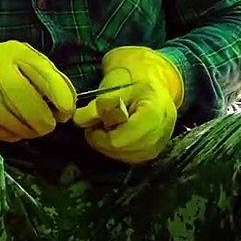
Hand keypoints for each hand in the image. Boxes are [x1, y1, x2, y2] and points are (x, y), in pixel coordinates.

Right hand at [0, 40, 76, 141]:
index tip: (66, 111)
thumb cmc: (9, 67)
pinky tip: (17, 132)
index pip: (40, 71)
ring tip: (34, 130)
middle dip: (40, 117)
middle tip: (49, 126)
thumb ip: (52, 80)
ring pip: (4, 114)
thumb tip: (68, 110)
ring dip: (25, 129)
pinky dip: (8, 134)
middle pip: (20, 94)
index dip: (58, 93)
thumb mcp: (31, 63)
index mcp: (16, 52)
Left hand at [73, 47, 183, 163]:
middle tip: (96, 127)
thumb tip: (79, 120)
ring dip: (109, 146)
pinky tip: (114, 135)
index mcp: (154, 112)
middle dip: (104, 140)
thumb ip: (97, 105)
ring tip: (106, 128)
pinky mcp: (154, 152)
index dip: (101, 135)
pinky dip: (118, 150)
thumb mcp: (114, 87)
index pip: (121, 139)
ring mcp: (159, 144)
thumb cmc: (133, 81)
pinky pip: (131, 158)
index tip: (92, 124)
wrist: (152, 83)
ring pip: (126, 157)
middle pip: (123, 149)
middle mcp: (161, 132)